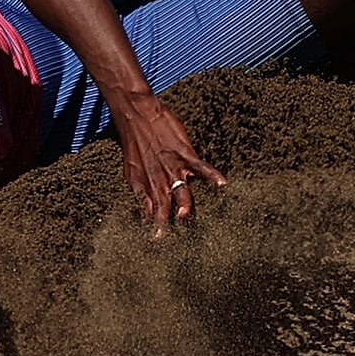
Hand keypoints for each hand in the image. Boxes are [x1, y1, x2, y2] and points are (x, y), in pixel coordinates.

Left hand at [111, 91, 226, 235]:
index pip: (149, 210)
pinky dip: (212, 175)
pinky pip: (200, 166)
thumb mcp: (132, 169)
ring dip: (182, 202)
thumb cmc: (135, 142)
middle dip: (164, 222)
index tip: (157, 240)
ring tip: (185, 215)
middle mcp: (157, 177)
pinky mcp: (183, 152)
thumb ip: (141, 189)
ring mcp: (171, 165)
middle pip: (162, 204)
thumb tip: (147, 208)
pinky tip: (222, 184)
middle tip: (165, 237)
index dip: (152, 225)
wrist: (136, 115)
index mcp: (143, 183)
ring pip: (179, 188)